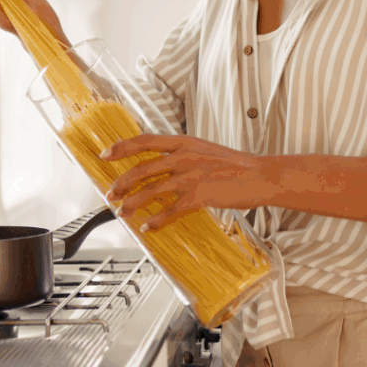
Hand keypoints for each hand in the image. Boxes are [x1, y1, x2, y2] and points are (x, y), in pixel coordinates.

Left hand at [102, 135, 273, 230]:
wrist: (261, 176)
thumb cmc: (237, 166)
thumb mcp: (207, 151)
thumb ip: (185, 155)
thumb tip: (164, 165)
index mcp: (185, 143)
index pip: (145, 140)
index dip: (122, 147)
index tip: (105, 155)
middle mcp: (185, 157)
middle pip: (142, 168)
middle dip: (122, 182)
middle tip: (111, 192)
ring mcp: (191, 176)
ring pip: (151, 190)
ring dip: (133, 203)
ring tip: (123, 212)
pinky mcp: (199, 195)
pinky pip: (170, 210)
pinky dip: (157, 220)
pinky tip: (149, 226)